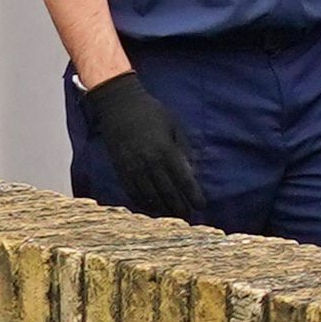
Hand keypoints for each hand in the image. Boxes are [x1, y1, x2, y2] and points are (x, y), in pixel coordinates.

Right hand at [83, 69, 204, 219]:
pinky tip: (152, 208)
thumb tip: (192, 172)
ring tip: (173, 216)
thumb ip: (184, 149)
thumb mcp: (174, 125)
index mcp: (166, 150)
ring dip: (163, 209)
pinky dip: (144, 203)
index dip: (194, 195)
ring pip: (151, 196)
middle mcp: (149, 162)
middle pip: (168, 193)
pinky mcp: (120, 169)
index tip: (201, 206)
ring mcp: (133, 167)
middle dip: (180, 207)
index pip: (184, 180)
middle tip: (189, 216)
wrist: (119, 105)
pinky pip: (133, 192)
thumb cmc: (151, 112)